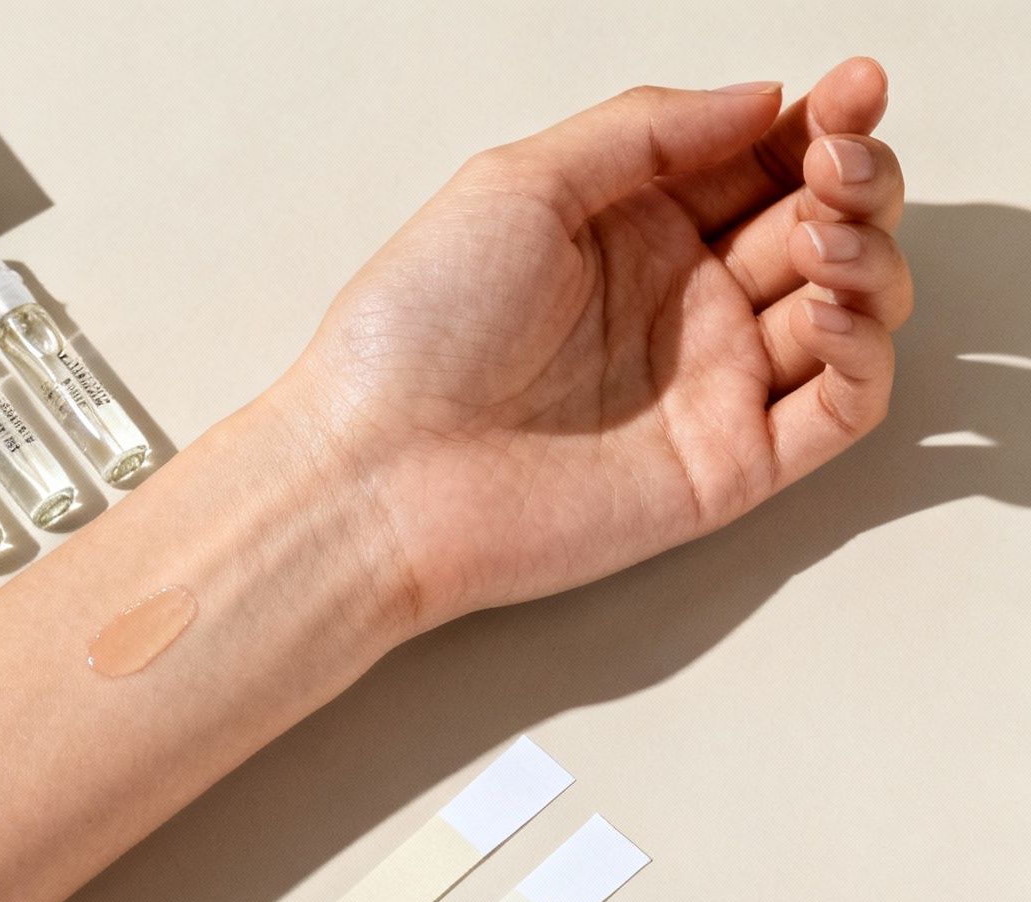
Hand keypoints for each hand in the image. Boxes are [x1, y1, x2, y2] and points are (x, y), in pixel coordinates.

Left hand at [281, 59, 909, 629]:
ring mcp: (709, 383)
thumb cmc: (414, 330)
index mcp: (629, 232)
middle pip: (821, 226)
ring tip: (823, 236)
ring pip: (849, 309)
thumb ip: (644, 130)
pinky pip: (841, 408)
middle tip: (837, 165)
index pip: (761, 163)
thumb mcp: (517, 184)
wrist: (376, 468)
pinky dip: (864, 354)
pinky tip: (826, 311)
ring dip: (868, 257)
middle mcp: (679, 304)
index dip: (821, 123)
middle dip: (856, 179)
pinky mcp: (728, 464)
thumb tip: (759, 98)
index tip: (852, 89)